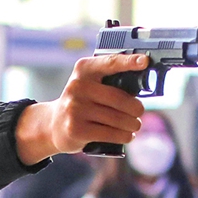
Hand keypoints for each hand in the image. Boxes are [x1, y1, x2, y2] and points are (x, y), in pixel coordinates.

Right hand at [13, 54, 148, 164]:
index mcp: (84, 70)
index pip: (110, 63)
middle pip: (119, 98)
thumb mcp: (89, 86)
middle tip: (139, 112)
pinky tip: (126, 135)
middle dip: (136, 108)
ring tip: (134, 125)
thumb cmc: (81, 104)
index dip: (128, 62)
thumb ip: (109, 82)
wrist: (53, 125)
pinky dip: (124, 136)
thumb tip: (141, 86)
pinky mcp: (76, 129)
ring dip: (132, 124)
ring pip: (118, 119)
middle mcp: (77, 87)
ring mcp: (75, 109)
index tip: (144, 61)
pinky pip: (110, 134)